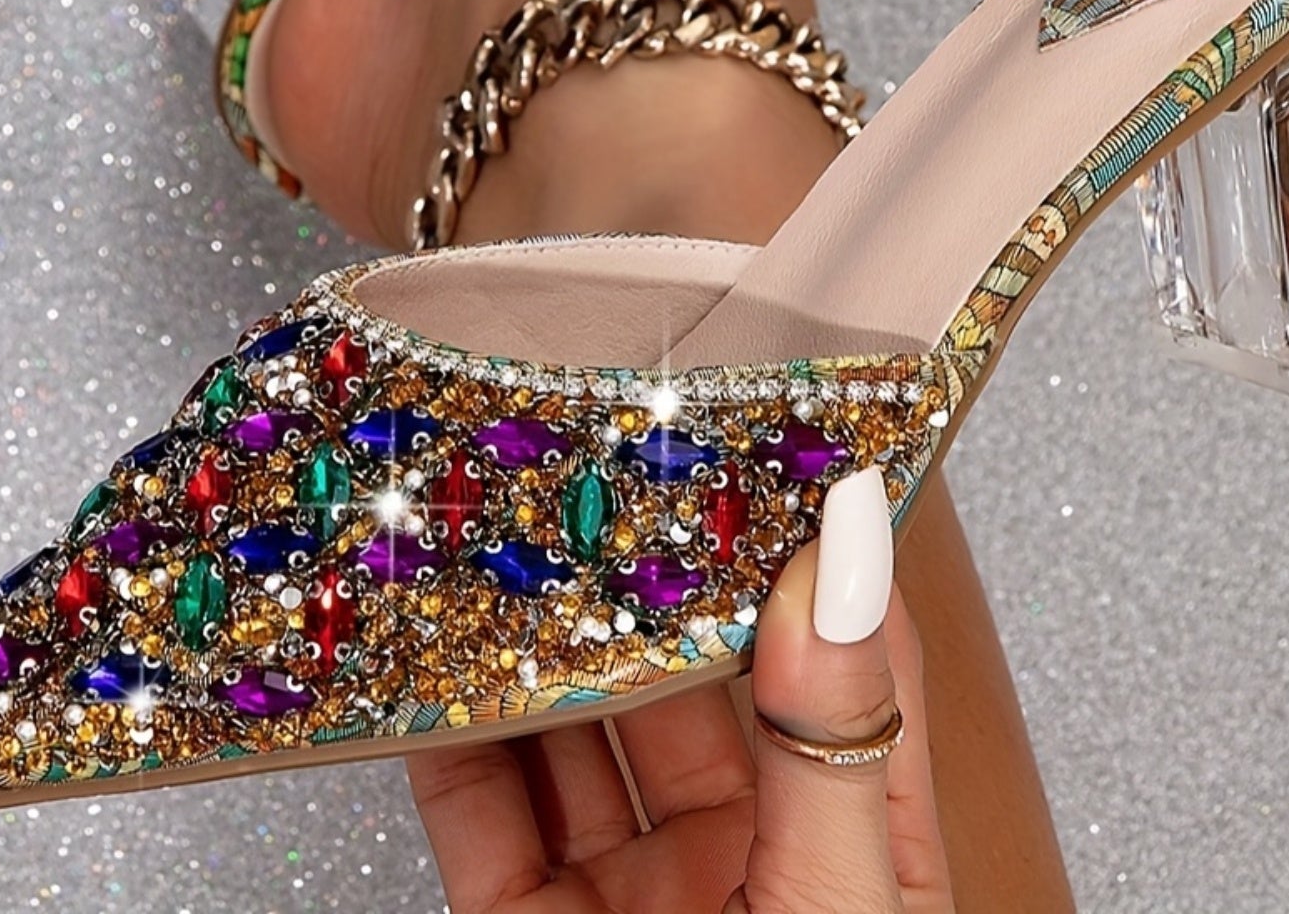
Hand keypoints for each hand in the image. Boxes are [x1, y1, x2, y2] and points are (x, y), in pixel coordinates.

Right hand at [408, 467, 952, 911]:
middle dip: (644, 569)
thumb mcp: (840, 910)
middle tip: (602, 446)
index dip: (809, 538)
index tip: (765, 424)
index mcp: (858, 840)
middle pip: (693, 674)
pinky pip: (478, 809)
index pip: (845, 651)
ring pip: (578, 728)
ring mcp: (633, 890)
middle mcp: (747, 852)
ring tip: (505, 512)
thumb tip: (842, 553)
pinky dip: (445, 726)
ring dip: (541, 630)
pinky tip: (430, 638)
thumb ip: (835, 746)